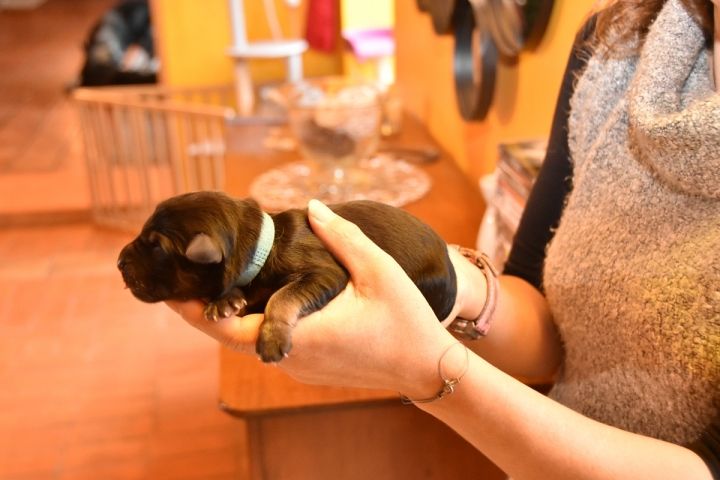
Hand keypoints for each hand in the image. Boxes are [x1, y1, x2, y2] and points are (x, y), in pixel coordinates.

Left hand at [167, 200, 457, 396]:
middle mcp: (293, 359)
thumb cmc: (407, 321)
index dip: (196, 310)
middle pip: (230, 338)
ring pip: (248, 344)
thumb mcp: (379, 271)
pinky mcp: (310, 370)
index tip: (172, 287)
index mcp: (303, 335)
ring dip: (227, 318)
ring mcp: (301, 369)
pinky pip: (267, 347)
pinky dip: (250, 325)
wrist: (427, 369)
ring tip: (207, 287)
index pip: (229, 329)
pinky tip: (249, 302)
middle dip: (202, 312)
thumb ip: (343, 236)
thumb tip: (312, 207)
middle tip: (177, 282)